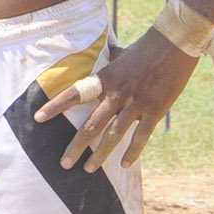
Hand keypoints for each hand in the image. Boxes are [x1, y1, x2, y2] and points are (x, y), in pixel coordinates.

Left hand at [34, 28, 199, 170]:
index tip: (38, 119)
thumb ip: (109, 61)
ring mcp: (136, 103)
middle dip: (76, 146)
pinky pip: (141, 136)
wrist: (175, 43)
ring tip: (88, 170)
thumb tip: (102, 56)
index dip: (55, 106)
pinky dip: (133, 151)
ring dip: (100, 154)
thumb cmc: (146, 47)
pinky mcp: (156, 110)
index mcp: (105, 78)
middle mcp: (117, 93)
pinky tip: (124, 164)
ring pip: (114, 135)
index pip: (74, 94)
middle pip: (92, 124)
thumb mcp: (120, 54)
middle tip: (64, 164)